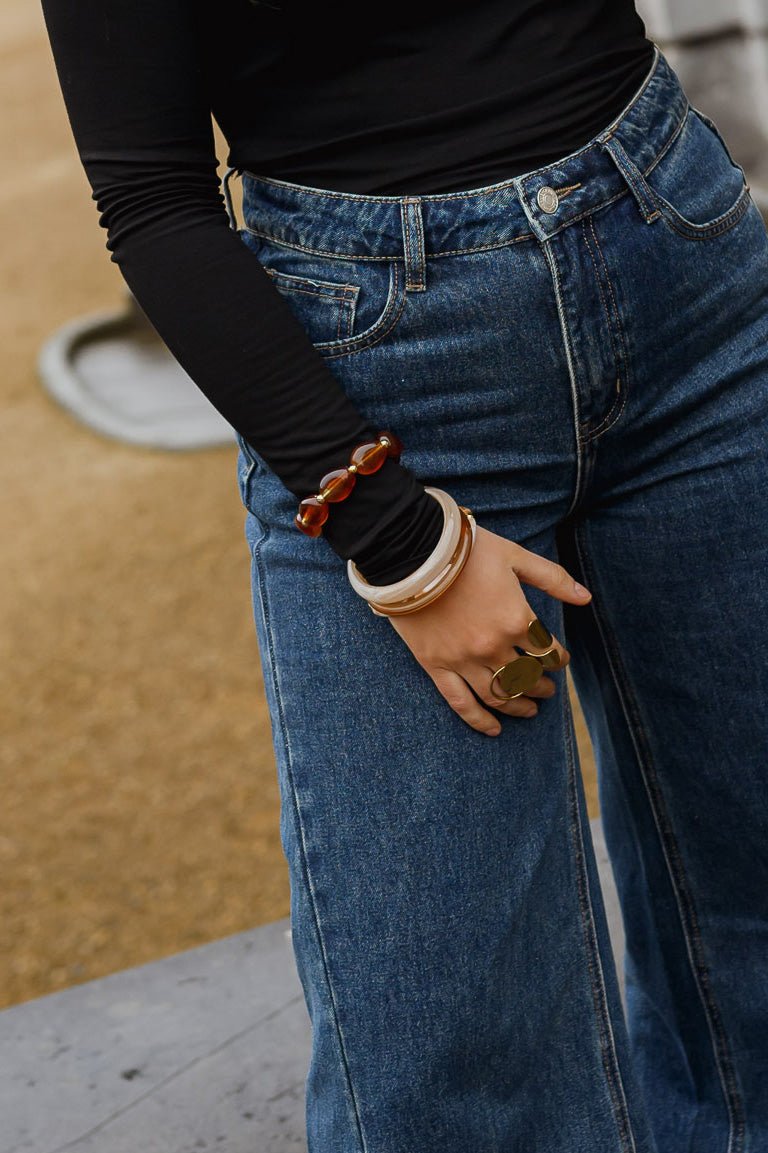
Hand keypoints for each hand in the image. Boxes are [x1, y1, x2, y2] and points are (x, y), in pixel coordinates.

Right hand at [387, 524, 591, 735]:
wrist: (412, 554)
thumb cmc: (465, 551)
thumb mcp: (515, 556)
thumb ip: (552, 578)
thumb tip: (586, 598)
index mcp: (516, 619)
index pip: (548, 651)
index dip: (558, 658)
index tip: (560, 660)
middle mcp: (493, 646)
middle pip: (527, 678)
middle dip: (542, 686)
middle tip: (548, 689)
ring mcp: (464, 660)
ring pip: (499, 696)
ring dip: (520, 706)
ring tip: (531, 710)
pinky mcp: (436, 665)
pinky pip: (461, 702)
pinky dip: (479, 720)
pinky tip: (494, 730)